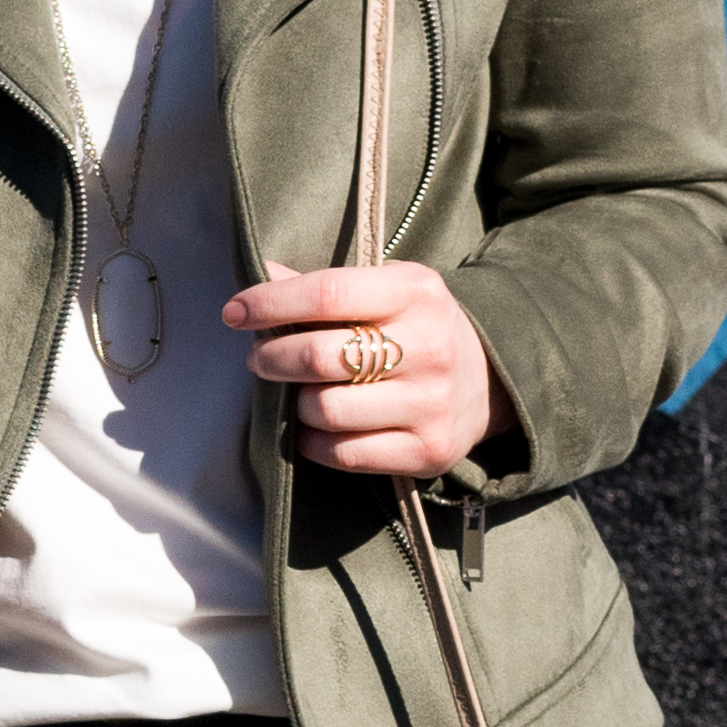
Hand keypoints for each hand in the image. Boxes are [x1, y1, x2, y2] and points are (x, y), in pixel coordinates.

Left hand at [227, 262, 500, 483]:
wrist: (491, 380)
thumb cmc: (418, 327)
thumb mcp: (387, 289)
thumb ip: (326, 286)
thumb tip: (262, 272)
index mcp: (417, 292)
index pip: (327, 294)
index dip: (270, 303)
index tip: (235, 313)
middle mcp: (429, 347)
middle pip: (319, 357)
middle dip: (273, 358)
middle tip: (260, 359)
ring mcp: (430, 404)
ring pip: (325, 410)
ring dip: (293, 404)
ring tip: (293, 393)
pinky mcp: (428, 451)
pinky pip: (343, 454)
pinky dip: (313, 441)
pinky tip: (312, 426)